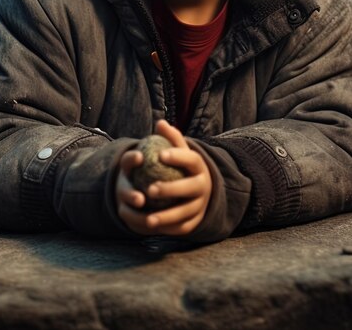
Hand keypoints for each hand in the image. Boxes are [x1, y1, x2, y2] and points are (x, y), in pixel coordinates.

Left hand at [115, 119, 211, 236]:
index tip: (160, 154)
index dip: (178, 156)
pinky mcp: (195, 222)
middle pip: (190, 188)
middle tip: (150, 189)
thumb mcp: (179, 151)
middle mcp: (203, 186)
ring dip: (167, 216)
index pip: (191, 159)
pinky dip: (167, 228)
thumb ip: (170, 137)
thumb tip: (160, 123)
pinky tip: (151, 227)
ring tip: (148, 218)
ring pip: (185, 212)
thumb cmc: (182, 167)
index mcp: (199, 166)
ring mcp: (200, 205)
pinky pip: (181, 227)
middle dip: (171, 189)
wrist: (199, 191)